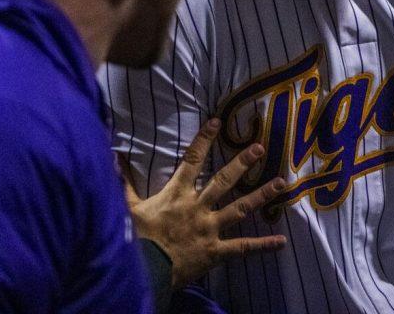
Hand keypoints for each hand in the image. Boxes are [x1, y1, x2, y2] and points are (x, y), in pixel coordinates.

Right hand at [122, 118, 287, 288]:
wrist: (143, 271)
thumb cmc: (135, 239)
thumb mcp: (127, 209)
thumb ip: (122, 183)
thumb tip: (112, 157)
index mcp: (177, 195)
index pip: (191, 160)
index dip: (204, 140)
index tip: (218, 122)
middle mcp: (197, 208)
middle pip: (223, 180)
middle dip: (242, 163)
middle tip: (260, 147)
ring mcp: (210, 229)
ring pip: (240, 208)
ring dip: (261, 195)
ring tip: (281, 183)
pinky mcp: (215, 251)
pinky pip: (242, 248)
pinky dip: (262, 246)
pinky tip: (281, 242)